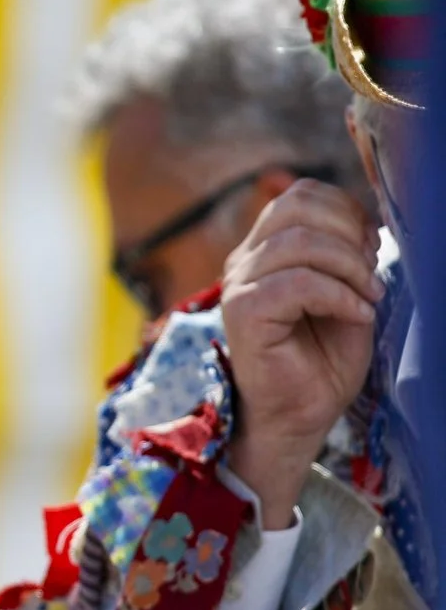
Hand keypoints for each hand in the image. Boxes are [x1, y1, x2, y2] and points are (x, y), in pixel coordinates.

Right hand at [222, 179, 380, 525]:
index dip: (346, 210)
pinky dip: (338, 295)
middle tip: (370, 273)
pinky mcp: (243, 312)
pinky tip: (357, 315)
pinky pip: (297, 282)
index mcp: (264, 250)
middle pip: (297, 206)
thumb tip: (370, 223)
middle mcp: (244, 261)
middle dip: (350, 234)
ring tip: (367, 298)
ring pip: (299, 242)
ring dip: (349, 267)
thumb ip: (344, 254)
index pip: (300, 194)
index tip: (371, 248)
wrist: (298, 415)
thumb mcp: (343, 292)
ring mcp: (238, 285)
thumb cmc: (322, 360)